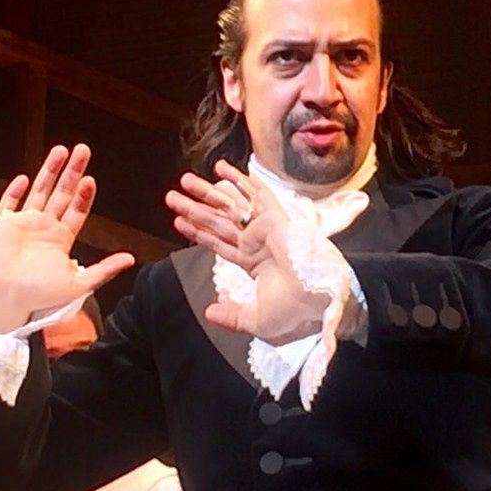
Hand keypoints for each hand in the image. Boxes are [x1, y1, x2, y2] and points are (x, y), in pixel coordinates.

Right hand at [0, 144, 134, 332]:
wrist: (10, 301)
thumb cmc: (42, 296)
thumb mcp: (79, 283)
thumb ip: (105, 270)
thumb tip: (131, 259)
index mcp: (62, 238)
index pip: (77, 209)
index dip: (84, 194)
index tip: (91, 179)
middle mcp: (44, 228)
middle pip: (61, 193)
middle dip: (73, 172)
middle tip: (83, 150)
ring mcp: (24, 225)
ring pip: (40, 191)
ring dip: (50, 171)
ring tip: (61, 150)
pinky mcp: (3, 227)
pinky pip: (8, 204)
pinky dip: (14, 192)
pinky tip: (24, 178)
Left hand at [165, 160, 327, 343]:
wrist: (319, 302)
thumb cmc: (294, 314)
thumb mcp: (255, 321)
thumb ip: (232, 317)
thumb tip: (209, 312)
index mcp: (254, 264)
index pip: (219, 243)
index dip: (197, 232)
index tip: (178, 222)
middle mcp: (258, 243)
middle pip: (218, 221)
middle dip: (194, 207)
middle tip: (172, 195)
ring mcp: (266, 230)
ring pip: (230, 207)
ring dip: (207, 192)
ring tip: (184, 179)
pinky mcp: (276, 220)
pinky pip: (257, 195)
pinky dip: (241, 180)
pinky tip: (221, 168)